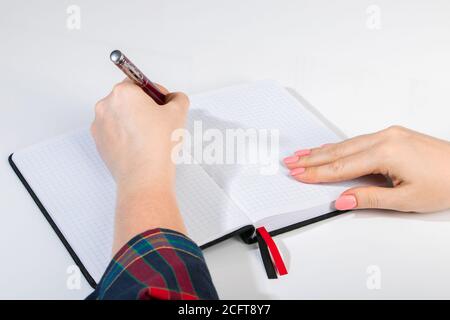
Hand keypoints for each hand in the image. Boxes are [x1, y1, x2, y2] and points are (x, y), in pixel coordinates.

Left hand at [91, 80, 189, 252]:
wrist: (144, 178)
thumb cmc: (157, 147)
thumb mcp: (178, 113)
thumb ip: (178, 98)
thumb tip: (175, 99)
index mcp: (123, 93)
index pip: (141, 82)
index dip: (156, 94)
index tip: (163, 104)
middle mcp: (106, 106)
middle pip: (128, 98)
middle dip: (144, 107)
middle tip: (160, 122)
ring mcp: (100, 125)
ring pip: (121, 115)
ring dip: (134, 121)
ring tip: (151, 137)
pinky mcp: (100, 142)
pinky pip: (114, 132)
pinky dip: (126, 135)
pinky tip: (141, 145)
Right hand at [283, 126, 449, 212]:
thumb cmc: (446, 182)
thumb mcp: (406, 199)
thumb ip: (370, 197)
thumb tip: (343, 200)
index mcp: (386, 152)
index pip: (341, 166)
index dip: (317, 172)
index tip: (299, 174)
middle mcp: (385, 138)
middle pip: (339, 150)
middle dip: (312, 158)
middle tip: (291, 162)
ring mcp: (389, 134)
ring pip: (347, 143)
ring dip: (323, 151)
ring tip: (303, 155)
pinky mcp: (393, 135)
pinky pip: (358, 140)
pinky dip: (340, 146)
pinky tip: (331, 149)